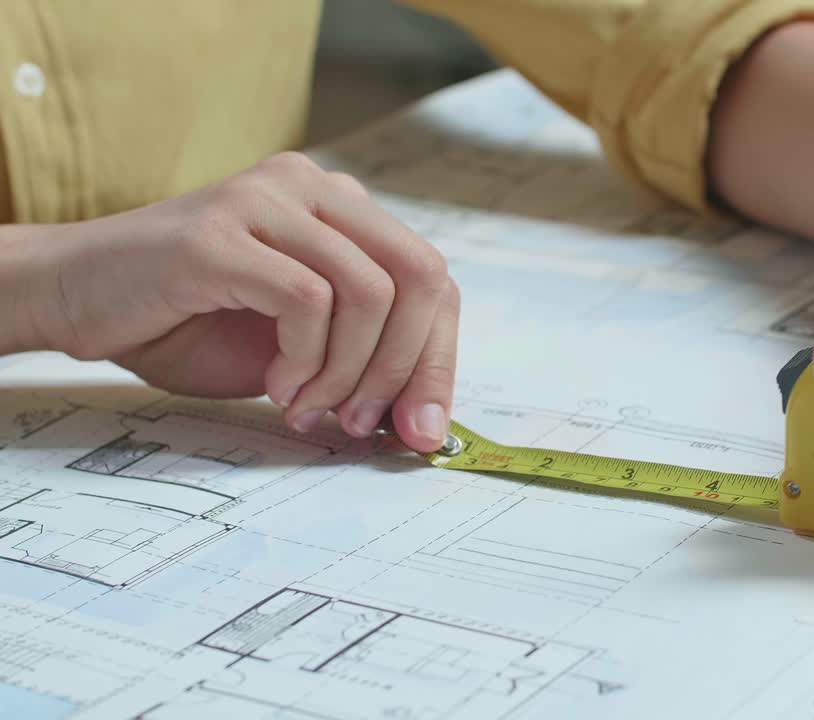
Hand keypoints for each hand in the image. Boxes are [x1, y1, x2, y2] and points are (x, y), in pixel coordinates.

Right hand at [24, 152, 457, 451]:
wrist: (75, 298)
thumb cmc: (187, 324)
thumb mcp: (297, 349)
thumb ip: (360, 361)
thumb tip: (424, 419)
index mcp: (342, 209)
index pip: (432, 279)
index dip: (437, 360)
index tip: (422, 430)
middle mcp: (314, 189)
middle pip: (422, 277)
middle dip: (408, 369)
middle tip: (364, 424)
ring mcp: (268, 201)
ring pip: (373, 291)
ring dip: (350, 372)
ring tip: (308, 407)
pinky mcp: (222, 233)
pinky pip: (309, 300)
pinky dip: (306, 360)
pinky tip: (278, 386)